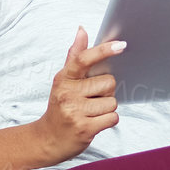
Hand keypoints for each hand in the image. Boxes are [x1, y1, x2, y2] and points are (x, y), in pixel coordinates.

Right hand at [38, 25, 124, 159]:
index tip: (121, 45)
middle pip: (108, 83)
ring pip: (112, 102)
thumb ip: (75, 56)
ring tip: (91, 113)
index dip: (103, 50)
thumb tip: (82, 30)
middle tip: (91, 99)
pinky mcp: (84, 128)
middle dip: (106, 92)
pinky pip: (112, 118)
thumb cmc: (60, 107)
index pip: (83, 59)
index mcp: (63, 78)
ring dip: (106, 109)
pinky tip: (95, 122)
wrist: (48, 139)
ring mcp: (75, 112)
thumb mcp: (63, 81)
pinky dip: (108, 120)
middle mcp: (67, 93)